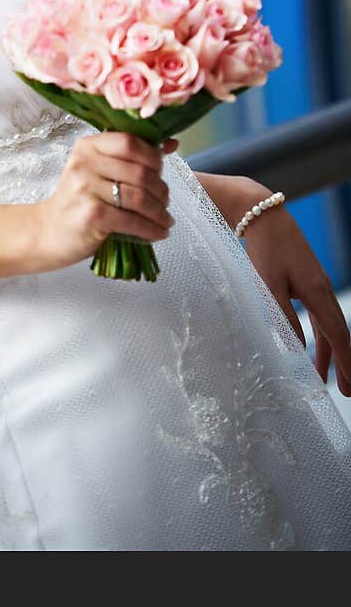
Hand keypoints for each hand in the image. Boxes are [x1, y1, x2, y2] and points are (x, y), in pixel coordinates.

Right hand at [35, 131, 178, 270]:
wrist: (49, 231)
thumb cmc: (79, 201)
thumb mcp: (98, 172)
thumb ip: (131, 158)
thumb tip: (170, 144)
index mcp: (88, 146)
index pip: (130, 142)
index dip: (153, 157)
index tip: (160, 173)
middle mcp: (84, 162)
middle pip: (139, 172)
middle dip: (161, 190)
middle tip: (166, 202)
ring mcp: (85, 188)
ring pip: (139, 197)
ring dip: (159, 212)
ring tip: (165, 220)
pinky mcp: (91, 215)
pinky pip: (132, 220)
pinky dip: (151, 229)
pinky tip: (157, 233)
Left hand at [242, 193, 350, 395]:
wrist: (263, 215)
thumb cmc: (265, 250)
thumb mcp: (270, 286)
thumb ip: (283, 319)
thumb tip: (296, 350)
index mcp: (317, 293)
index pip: (337, 336)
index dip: (346, 363)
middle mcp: (323, 290)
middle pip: (339, 334)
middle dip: (344, 363)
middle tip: (348, 391)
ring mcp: (317, 284)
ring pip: (329, 325)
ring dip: (330, 352)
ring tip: (326, 378)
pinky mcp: (308, 280)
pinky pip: (320, 315)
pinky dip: (320, 334)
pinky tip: (313, 347)